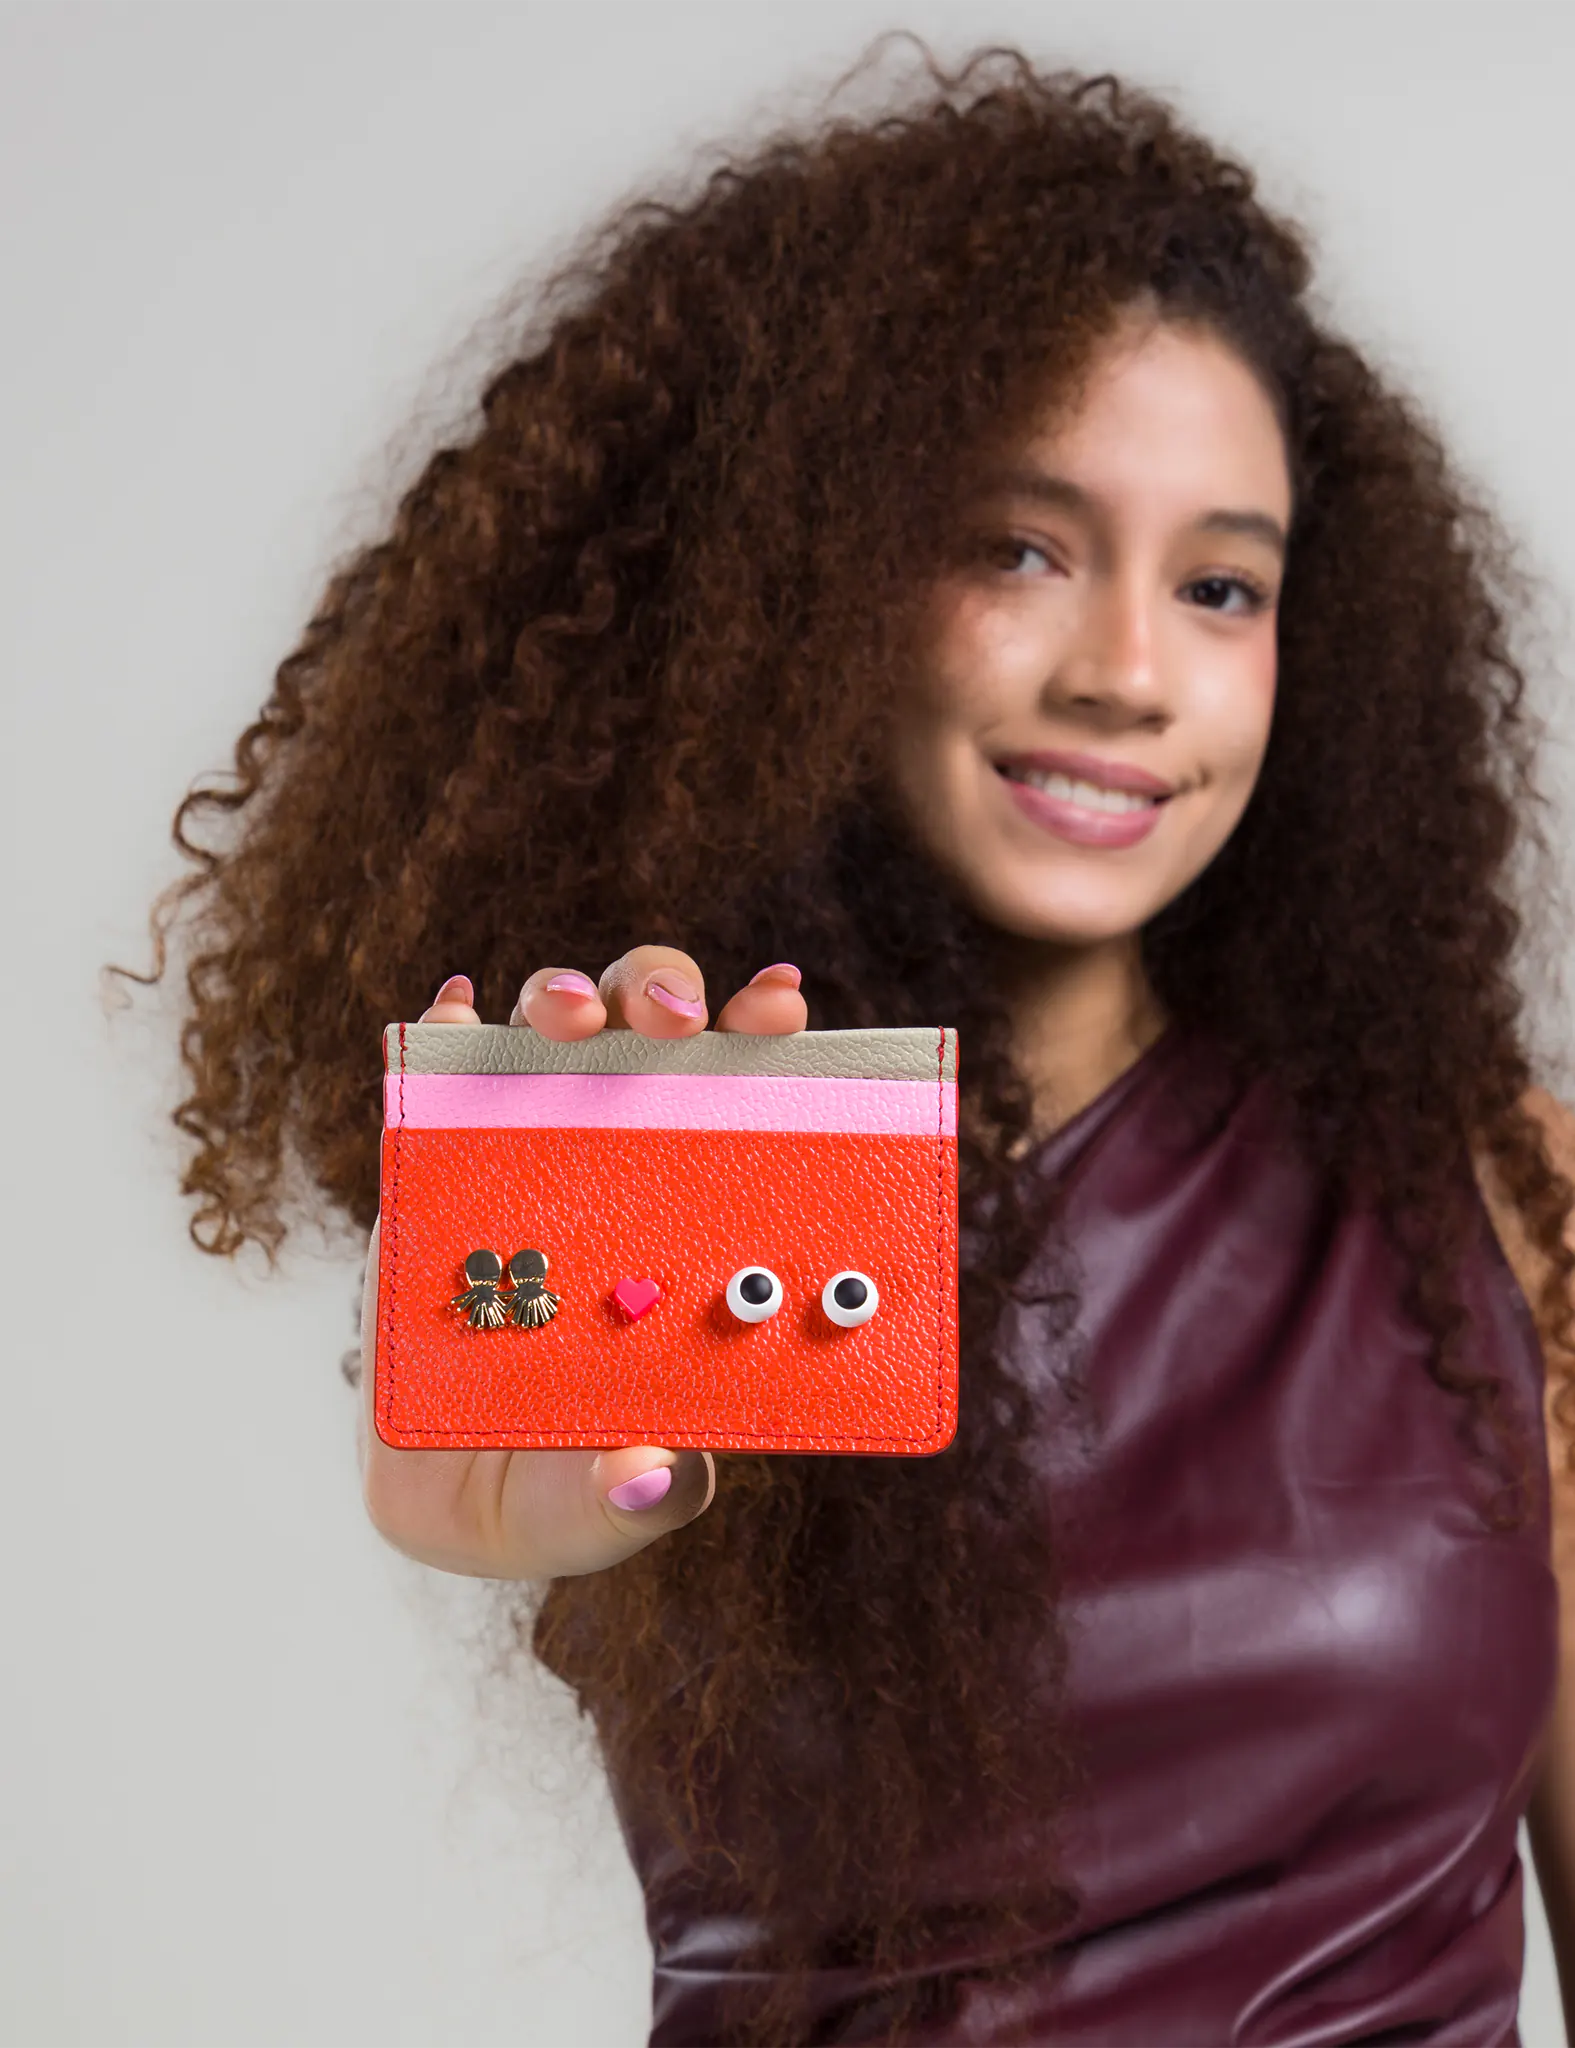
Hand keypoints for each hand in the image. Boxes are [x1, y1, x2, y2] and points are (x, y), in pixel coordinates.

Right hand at [358, 946, 806, 1578]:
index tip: (781, 1014)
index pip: (747, 1106)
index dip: (769, 1045)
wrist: (430, 1494)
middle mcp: (624, 1169)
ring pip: (556, 1033)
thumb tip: (657, 1473)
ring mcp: (531, 1156)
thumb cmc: (544, 1493)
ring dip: (566, 996)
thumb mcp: (590, 1513)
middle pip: (654, 1037)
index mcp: (694, 1229)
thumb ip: (632, 1501)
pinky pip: (442, 1073)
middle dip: (668, 993)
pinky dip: (447, 1028)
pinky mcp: (440, 1166)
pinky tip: (452, 1015)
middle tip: (675, 1022)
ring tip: (565, 1022)